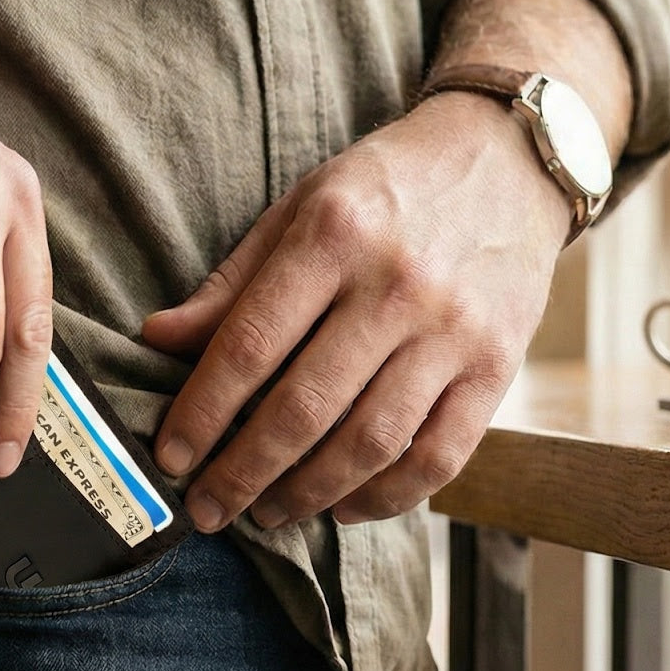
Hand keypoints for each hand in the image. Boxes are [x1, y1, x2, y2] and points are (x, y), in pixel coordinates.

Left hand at [143, 92, 569, 531]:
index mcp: (335, 235)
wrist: (511, 159)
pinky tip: (345, 506)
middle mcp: (397, 285)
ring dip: (308, 494)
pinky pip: (439, 458)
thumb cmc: (390, 186)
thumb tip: (158, 340)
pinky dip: (386, 498)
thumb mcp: (302, 207)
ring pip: (370, 443)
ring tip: (268, 511)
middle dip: (243, 472)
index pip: (251, 344)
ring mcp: (454, 331)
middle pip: (305, 408)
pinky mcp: (497, 367)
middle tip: (208, 510)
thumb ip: (234, 282)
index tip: (171, 457)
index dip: (202, 412)